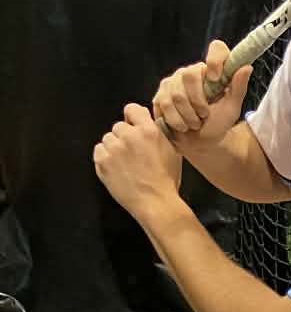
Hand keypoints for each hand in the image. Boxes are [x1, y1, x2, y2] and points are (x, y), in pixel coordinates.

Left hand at [94, 105, 185, 221]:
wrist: (155, 202)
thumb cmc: (165, 180)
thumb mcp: (171, 151)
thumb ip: (158, 133)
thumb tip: (148, 123)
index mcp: (149, 130)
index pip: (132, 109)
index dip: (132, 118)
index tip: (133, 126)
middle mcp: (130, 136)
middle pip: (118, 126)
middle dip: (124, 137)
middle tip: (132, 153)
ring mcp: (114, 148)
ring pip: (108, 139)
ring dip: (114, 148)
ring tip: (125, 163)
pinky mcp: (102, 161)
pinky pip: (98, 151)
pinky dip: (105, 158)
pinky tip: (117, 168)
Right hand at [150, 41, 251, 147]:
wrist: (198, 144)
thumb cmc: (217, 124)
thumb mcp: (231, 109)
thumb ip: (238, 88)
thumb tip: (247, 67)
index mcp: (212, 71)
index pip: (217, 49)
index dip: (215, 60)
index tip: (216, 78)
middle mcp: (192, 72)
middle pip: (190, 75)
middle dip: (198, 101)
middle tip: (204, 115)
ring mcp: (173, 81)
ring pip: (177, 94)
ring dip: (189, 115)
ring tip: (194, 123)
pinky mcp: (160, 94)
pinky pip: (165, 103)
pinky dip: (176, 120)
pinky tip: (182, 125)